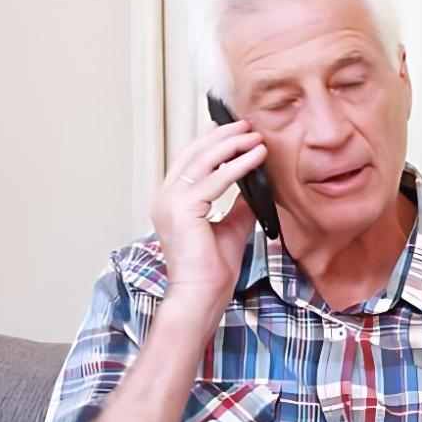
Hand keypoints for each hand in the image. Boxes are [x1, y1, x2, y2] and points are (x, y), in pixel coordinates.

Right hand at [148, 119, 266, 311]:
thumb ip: (239, 206)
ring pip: (202, 161)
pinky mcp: (183, 210)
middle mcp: (165, 198)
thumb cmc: (212, 271)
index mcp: (171, 202)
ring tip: (254, 136)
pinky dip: (237, 166)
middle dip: (222, 136)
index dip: (212, 142)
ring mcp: (171, 203)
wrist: (201, 296)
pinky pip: (214, 180)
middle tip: (246, 125)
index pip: (190, 161)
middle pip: (193, 154)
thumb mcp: (231, 228)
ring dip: (231, 145)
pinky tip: (256, 157)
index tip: (235, 130)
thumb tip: (256, 187)